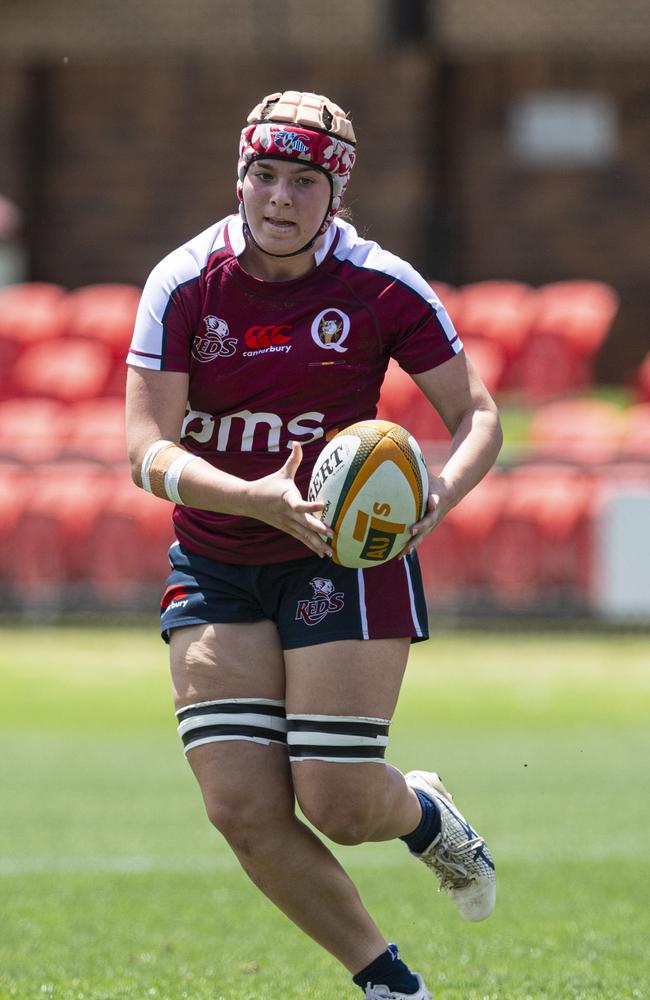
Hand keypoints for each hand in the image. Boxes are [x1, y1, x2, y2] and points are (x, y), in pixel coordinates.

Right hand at [244, 442, 333, 557]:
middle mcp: (287, 513)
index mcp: (287, 498)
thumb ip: (293, 460)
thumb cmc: (269, 485)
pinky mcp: (287, 529)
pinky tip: (322, 553)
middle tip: (332, 535)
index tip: (324, 504)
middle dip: (319, 530)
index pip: (299, 503)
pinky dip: (311, 546)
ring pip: (304, 535)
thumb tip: (297, 442)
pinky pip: (301, 539)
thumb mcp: (282, 472)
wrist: (249, 501)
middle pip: (305, 523)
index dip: (311, 504)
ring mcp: (287, 523)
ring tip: (331, 552)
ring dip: (317, 543)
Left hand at [399, 474, 453, 557]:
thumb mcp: (430, 474)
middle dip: (420, 528)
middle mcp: (435, 514)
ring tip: (402, 554)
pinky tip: (398, 556)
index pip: (436, 500)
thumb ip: (420, 467)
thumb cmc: (436, 482)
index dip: (433, 502)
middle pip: (428, 522)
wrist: (450, 493)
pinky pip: (418, 538)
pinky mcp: (427, 528)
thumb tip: (406, 451)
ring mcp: (432, 523)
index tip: (431, 503)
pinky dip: (409, 546)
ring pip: (422, 535)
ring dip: (413, 544)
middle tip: (411, 532)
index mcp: (437, 499)